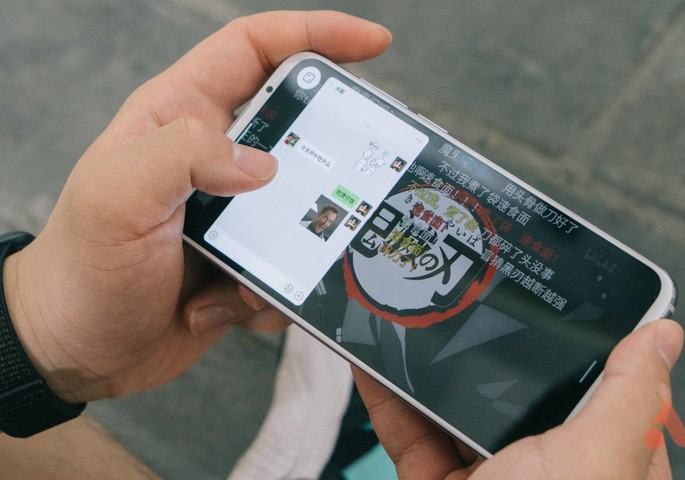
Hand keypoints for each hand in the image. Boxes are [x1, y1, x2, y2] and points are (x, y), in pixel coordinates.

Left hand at [3, 11, 391, 403]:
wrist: (79, 349)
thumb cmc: (81, 269)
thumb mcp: (117, 196)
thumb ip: (185, 154)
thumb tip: (261, 164)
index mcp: (180, 117)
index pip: (254, 49)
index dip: (315, 35)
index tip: (371, 44)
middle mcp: (211, 158)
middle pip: (297, 128)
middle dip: (326, 158)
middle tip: (345, 180)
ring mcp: (232, 211)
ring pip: (303, 208)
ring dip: (290, 248)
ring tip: (240, 273)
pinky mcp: (244, 259)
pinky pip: (289, 265)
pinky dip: (267, 293)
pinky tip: (218, 304)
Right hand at [355, 319, 683, 479]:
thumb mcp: (595, 466)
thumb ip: (628, 400)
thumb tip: (663, 335)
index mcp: (602, 454)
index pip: (596, 377)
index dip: (571, 332)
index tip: (545, 287)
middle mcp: (548, 464)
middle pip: (514, 383)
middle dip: (484, 342)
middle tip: (460, 289)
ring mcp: (488, 473)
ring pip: (454, 402)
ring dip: (426, 362)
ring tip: (407, 315)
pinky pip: (409, 429)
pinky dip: (387, 394)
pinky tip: (372, 360)